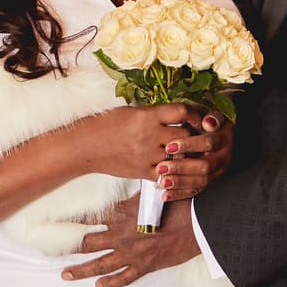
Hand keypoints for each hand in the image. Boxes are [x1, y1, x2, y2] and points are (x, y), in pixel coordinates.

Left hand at [60, 196, 197, 286]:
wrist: (198, 224)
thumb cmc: (178, 203)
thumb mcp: (152, 191)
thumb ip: (134, 192)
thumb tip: (124, 182)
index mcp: (122, 214)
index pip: (90, 217)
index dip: (71, 220)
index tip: (54, 222)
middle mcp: (122, 235)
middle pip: (89, 243)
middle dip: (69, 247)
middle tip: (52, 252)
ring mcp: (132, 253)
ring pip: (101, 264)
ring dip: (81, 270)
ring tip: (65, 275)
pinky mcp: (145, 265)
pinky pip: (125, 277)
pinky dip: (112, 282)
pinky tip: (100, 284)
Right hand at [79, 103, 201, 180]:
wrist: (86, 146)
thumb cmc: (106, 124)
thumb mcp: (131, 112)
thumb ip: (155, 114)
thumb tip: (178, 115)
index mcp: (147, 116)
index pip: (182, 112)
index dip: (195, 114)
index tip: (199, 118)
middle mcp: (150, 135)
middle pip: (185, 136)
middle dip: (191, 136)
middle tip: (195, 136)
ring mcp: (147, 156)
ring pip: (179, 157)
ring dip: (183, 155)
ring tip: (185, 152)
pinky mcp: (143, 172)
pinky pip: (167, 174)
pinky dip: (172, 171)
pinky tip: (172, 167)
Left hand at [155, 111, 232, 200]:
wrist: (215, 134)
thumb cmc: (208, 123)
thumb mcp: (210, 115)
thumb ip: (210, 117)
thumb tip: (209, 123)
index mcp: (224, 139)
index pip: (209, 143)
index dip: (189, 145)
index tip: (169, 146)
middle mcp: (223, 158)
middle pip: (205, 166)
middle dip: (182, 167)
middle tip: (162, 167)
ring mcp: (218, 172)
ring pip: (202, 181)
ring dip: (180, 182)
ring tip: (162, 181)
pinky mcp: (210, 183)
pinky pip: (196, 191)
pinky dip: (180, 194)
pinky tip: (166, 194)